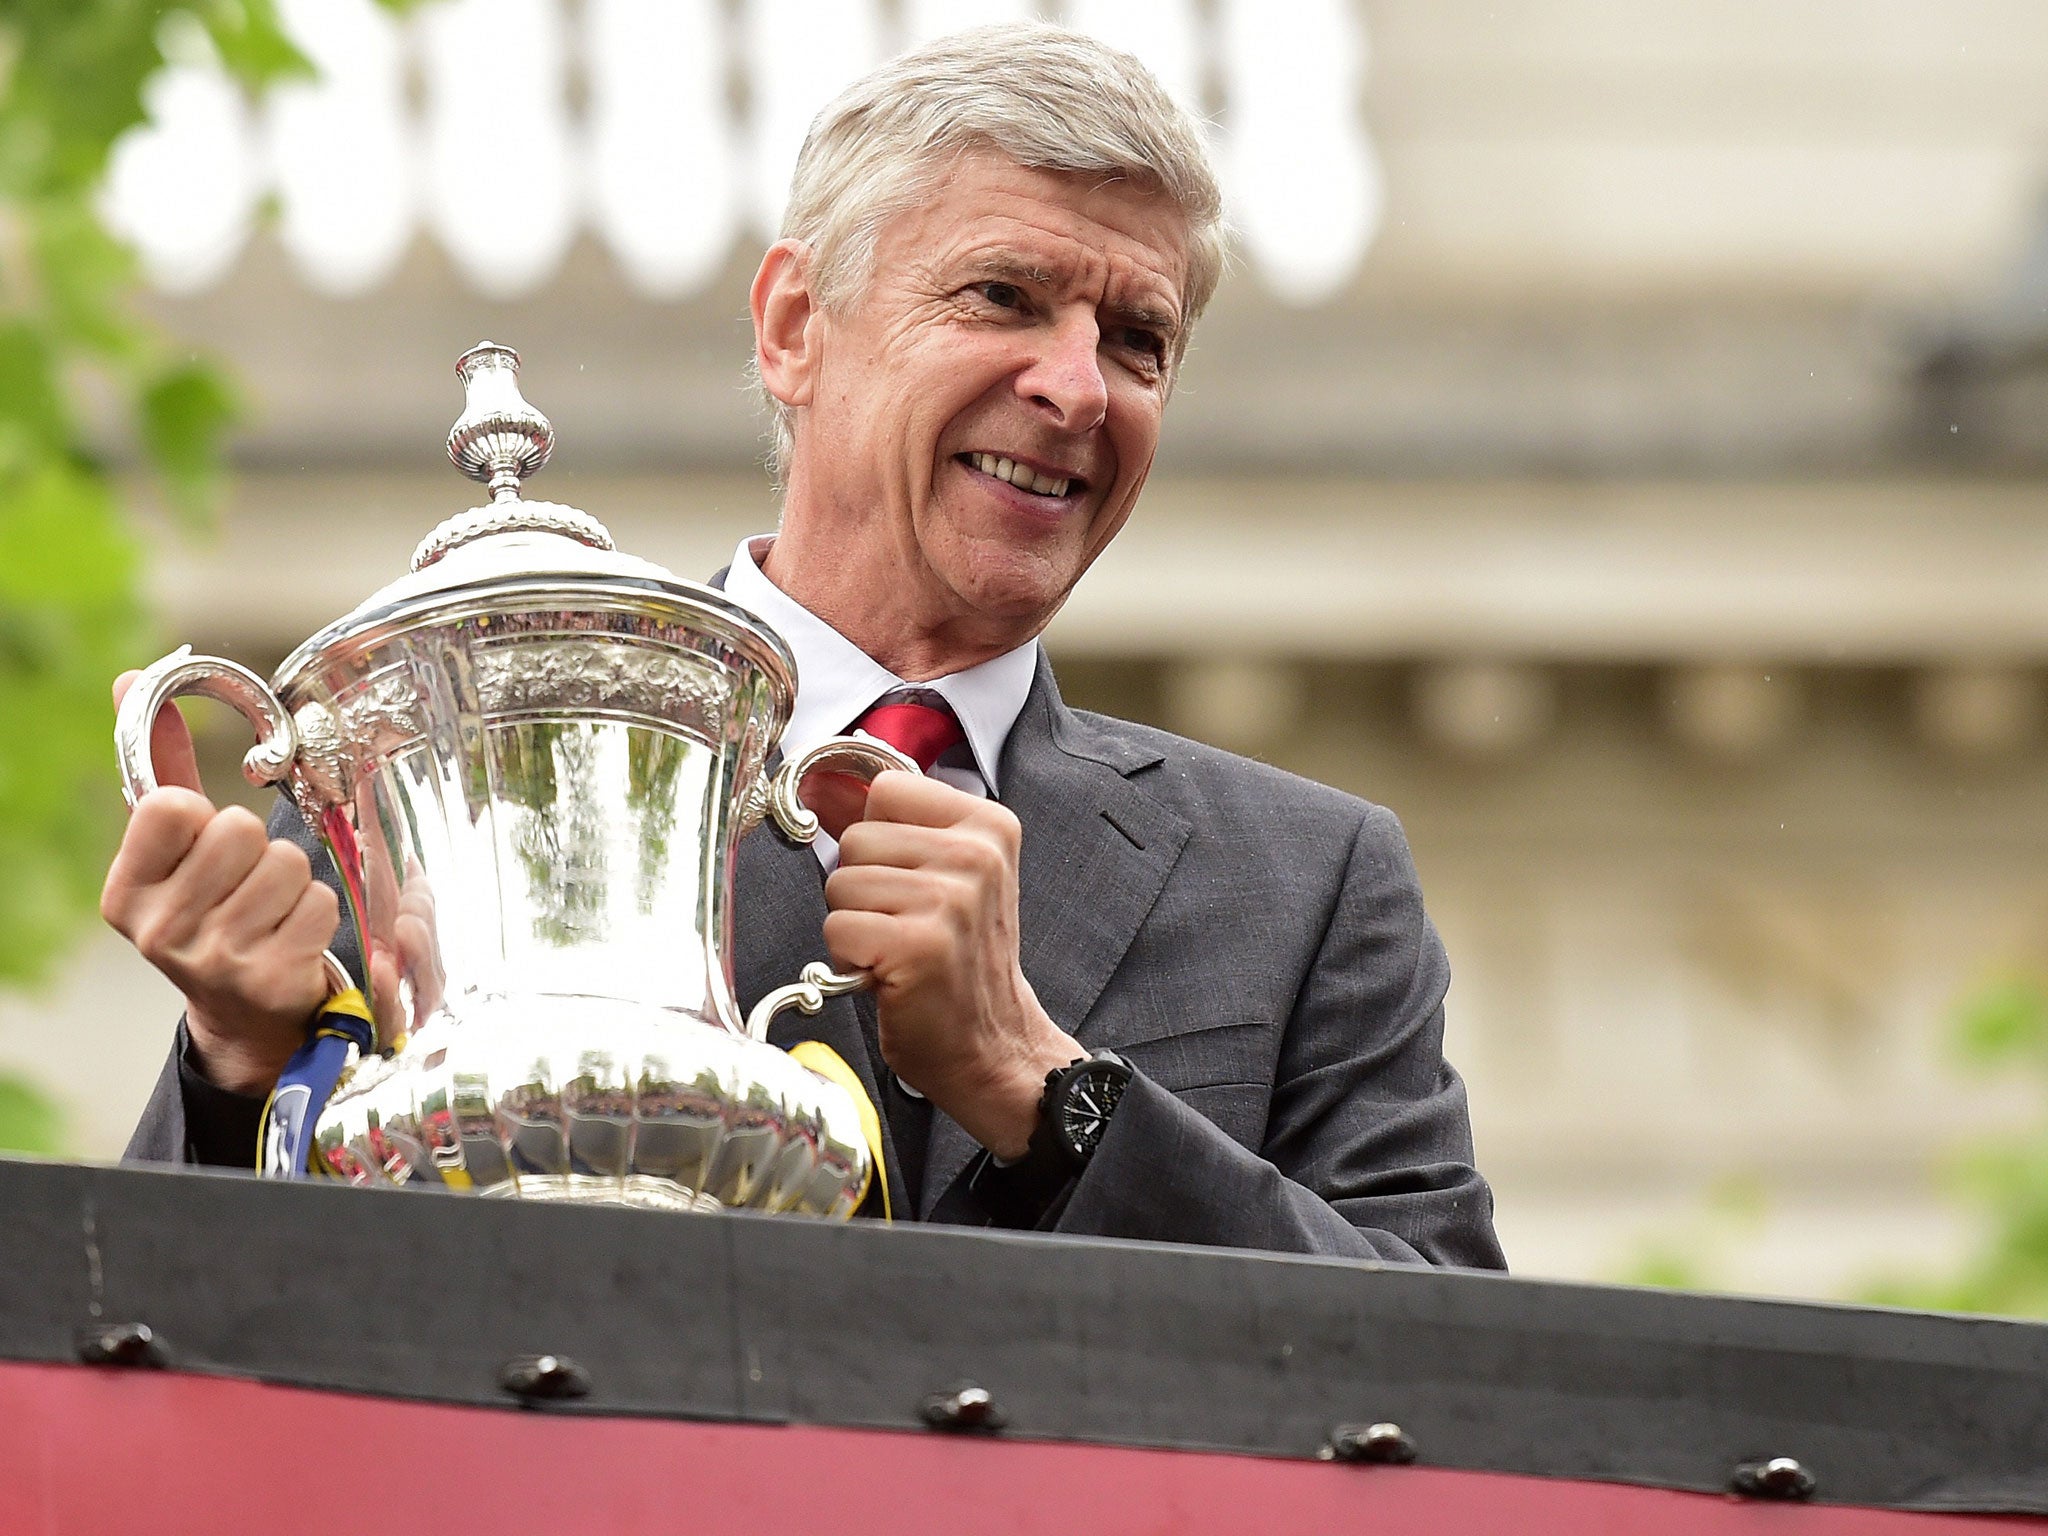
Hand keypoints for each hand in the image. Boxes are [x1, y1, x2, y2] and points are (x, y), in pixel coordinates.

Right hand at [100, 672, 337, 1094]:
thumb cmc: (213, 912)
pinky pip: (319, 903)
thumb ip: (158, 765)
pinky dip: (318, 913)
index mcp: (124, 893)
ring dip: (293, 883)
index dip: (204, 816)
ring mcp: (214, 960)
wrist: (246, 1015)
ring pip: (287, 865)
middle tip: (246, 887)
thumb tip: (129, 679)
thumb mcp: (175, 849)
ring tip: (271, 915)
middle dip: (258, 849)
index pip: (175, 806)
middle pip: (240, 830)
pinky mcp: (270, 979)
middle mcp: (160, 932)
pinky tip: (293, 939)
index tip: (202, 849)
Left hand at [822, 771, 1081, 1158]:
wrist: (992, 1045)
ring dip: (854, 925)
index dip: (877, 838)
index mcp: (988, 824)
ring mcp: (951, 899)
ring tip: (897, 950)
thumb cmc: (958, 961)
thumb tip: (817, 784)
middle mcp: (976, 854)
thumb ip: (883, 825)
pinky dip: (850, 960)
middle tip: (903, 925)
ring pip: (841, 883)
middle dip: (861, 887)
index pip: (885, 790)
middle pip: (856, 837)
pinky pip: (838, 928)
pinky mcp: (921, 944)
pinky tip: (889, 974)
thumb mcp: (938, 876)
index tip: (905, 878)